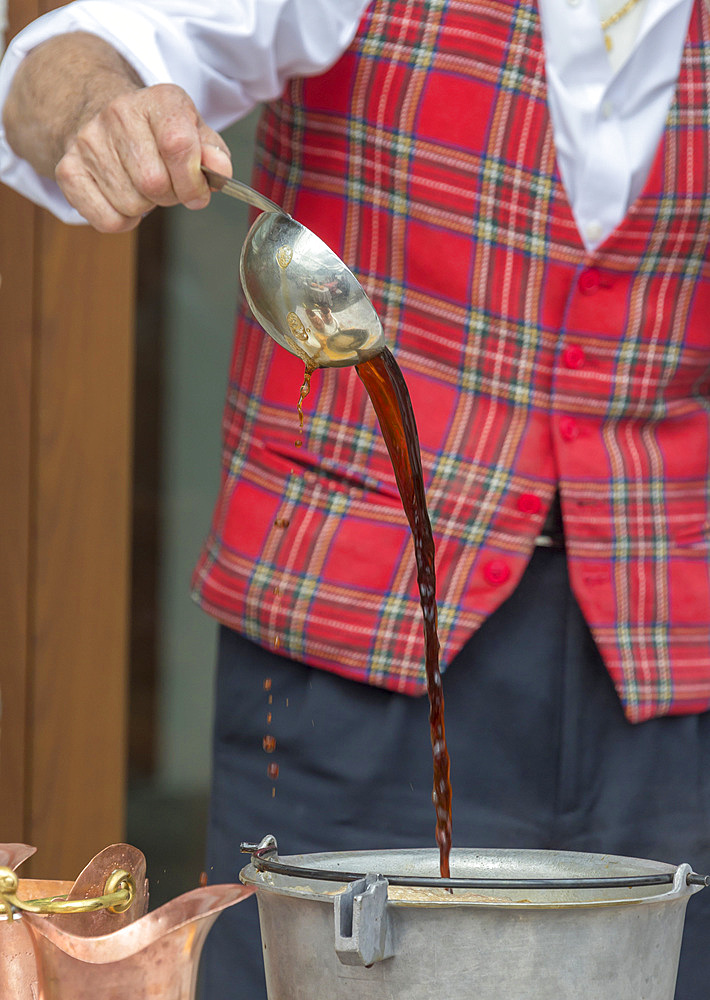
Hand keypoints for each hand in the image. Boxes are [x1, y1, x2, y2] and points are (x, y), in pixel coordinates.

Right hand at [55, 83, 232, 232]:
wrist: (102, 115)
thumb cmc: (157, 132)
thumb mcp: (193, 131)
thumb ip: (213, 153)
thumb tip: (220, 171)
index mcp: (158, 100)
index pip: (178, 146)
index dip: (193, 180)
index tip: (197, 190)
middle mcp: (118, 114)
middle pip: (154, 183)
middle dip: (170, 196)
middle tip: (167, 185)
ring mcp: (88, 142)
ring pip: (132, 204)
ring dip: (146, 207)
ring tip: (142, 186)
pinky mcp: (68, 170)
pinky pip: (107, 220)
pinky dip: (122, 220)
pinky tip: (123, 197)